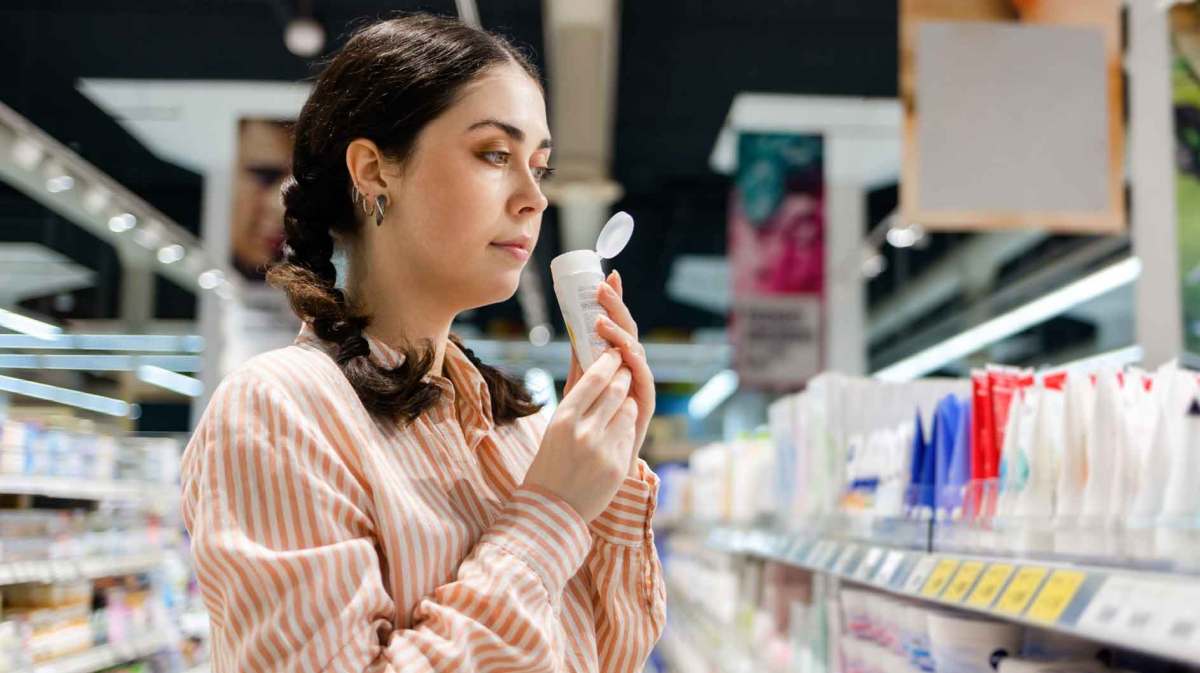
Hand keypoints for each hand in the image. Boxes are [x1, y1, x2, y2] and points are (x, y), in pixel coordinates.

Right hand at [523, 350, 638, 521]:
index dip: (609, 362)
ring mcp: (603, 449)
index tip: (614, 354)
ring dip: (627, 403)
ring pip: (629, 410)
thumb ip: (575, 398)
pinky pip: (629, 435)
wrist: (550, 509)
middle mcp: (584, 431)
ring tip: (620, 404)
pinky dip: (625, 430)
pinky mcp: (618, 466)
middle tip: (623, 371)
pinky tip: (614, 434)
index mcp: (563, 418)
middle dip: (623, 377)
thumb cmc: (549, 463)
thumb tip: (587, 363)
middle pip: (616, 390)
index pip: (595, 378)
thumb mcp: (554, 428)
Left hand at [594, 270, 654, 472]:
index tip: (607, 275)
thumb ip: (581, 360)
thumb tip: (571, 329)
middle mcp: (631, 365)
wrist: (600, 461)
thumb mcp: (581, 385)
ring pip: (634, 348)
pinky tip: (623, 349)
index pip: (615, 322)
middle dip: (616, 306)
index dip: (614, 300)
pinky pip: (642, 376)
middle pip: (627, 329)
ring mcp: (639, 381)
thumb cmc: (592, 422)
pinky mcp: (645, 400)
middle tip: (602, 287)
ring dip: (619, 331)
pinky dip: (633, 360)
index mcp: (616, 357)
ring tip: (600, 318)